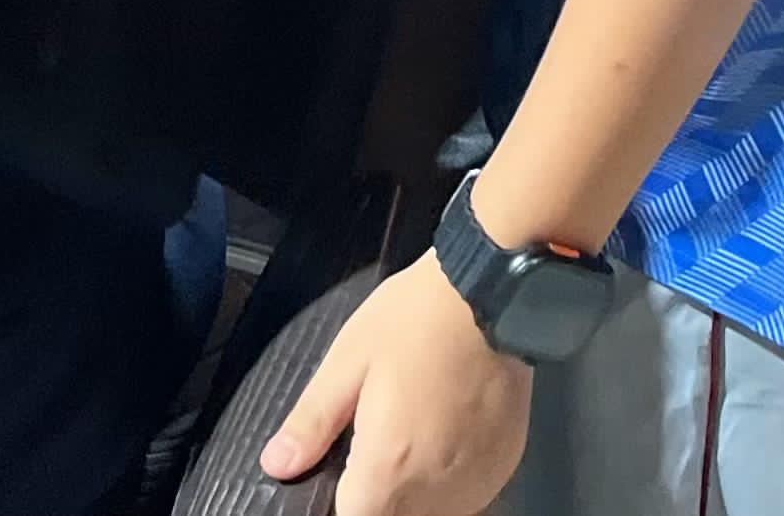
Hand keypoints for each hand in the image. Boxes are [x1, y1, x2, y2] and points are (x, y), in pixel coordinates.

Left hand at [262, 253, 533, 515]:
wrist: (494, 290)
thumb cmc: (416, 319)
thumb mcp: (349, 358)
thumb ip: (313, 421)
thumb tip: (278, 464)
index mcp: (391, 466)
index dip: (344, 498)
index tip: (345, 468)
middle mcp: (437, 489)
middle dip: (379, 493)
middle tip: (378, 438)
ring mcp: (478, 483)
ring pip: (434, 513)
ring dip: (415, 492)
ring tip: (414, 432)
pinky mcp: (505, 468)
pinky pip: (468, 496)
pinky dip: (450, 480)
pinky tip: (446, 435)